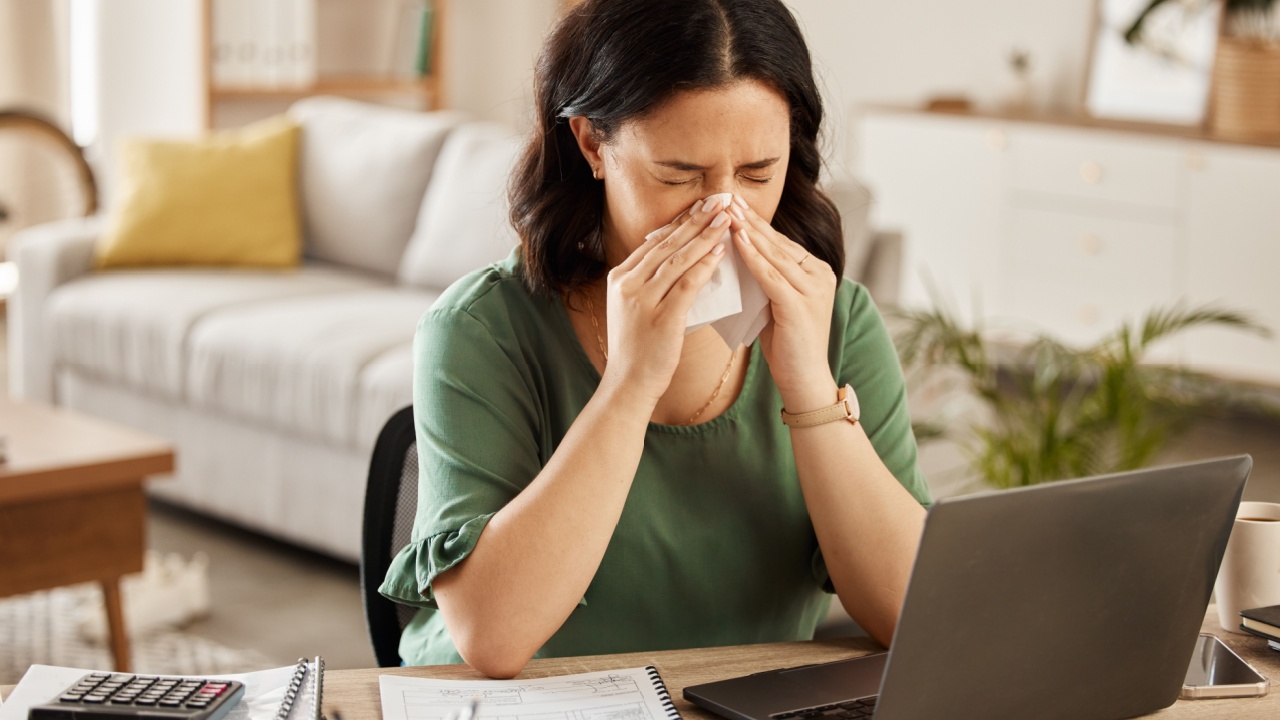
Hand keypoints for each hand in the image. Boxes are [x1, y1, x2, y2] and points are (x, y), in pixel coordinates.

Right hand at [599, 195, 731, 405]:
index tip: (702, 204)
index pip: (655, 241)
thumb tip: (683, 262)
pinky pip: (686, 284)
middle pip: (667, 244)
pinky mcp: (660, 318)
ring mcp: (642, 300)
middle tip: (718, 199)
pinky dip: (704, 265)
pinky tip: (721, 251)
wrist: (628, 385)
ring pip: (677, 259)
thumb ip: (653, 284)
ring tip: (726, 218)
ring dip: (704, 236)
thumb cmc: (638, 349)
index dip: (681, 221)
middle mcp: (627, 284)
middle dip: (695, 219)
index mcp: (620, 277)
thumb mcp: (636, 308)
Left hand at [728, 196, 838, 410]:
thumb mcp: (775, 302)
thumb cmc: (786, 344)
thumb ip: (765, 278)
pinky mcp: (800, 305)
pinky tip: (736, 240)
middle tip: (725, 196)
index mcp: (816, 271)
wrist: (804, 380)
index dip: (754, 223)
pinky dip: (752, 257)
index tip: (730, 204)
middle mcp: (819, 274)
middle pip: (777, 242)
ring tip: (726, 210)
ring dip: (747, 231)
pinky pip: (771, 275)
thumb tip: (736, 253)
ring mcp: (813, 289)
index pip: (779, 241)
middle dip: (749, 219)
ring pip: (773, 254)